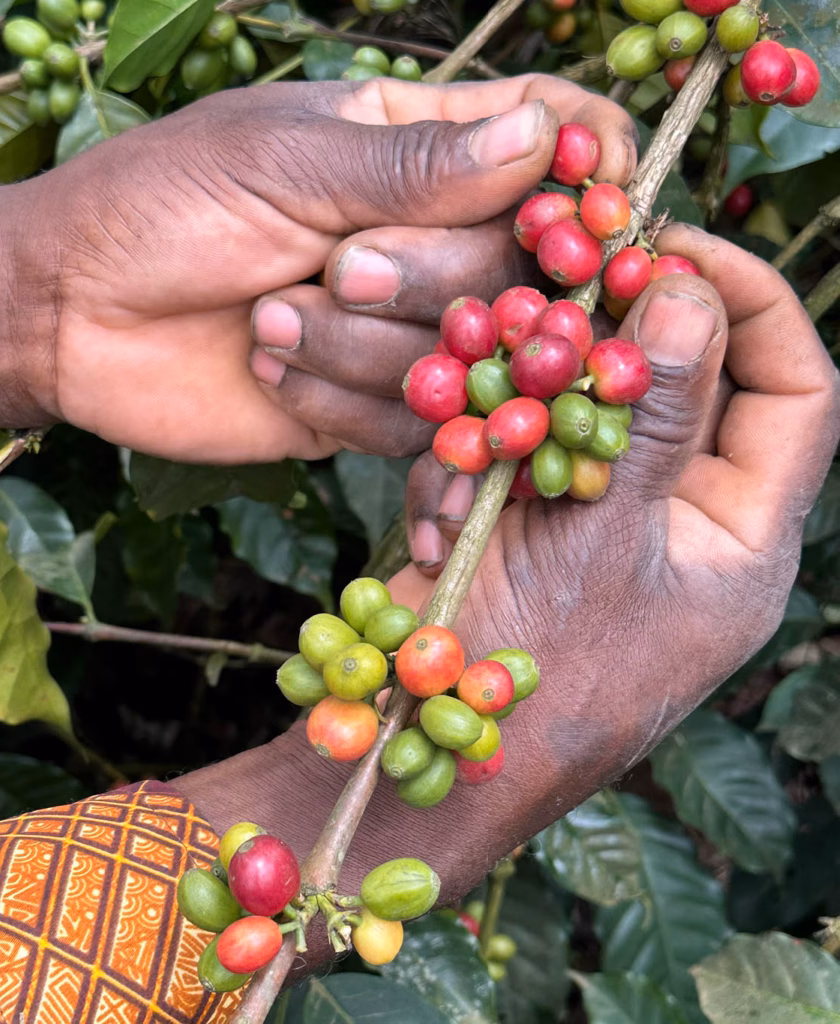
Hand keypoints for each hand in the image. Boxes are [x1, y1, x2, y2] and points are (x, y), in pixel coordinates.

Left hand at [0, 76, 636, 461]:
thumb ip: (411, 165)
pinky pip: (411, 426)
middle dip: (431, 277)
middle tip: (336, 270)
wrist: (69, 315)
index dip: (587, 173)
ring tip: (269, 321)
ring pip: (469, 359)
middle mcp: (423, 239)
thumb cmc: (159, 207)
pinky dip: (339, 400)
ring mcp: (400, 329)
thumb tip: (543, 138)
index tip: (585, 209)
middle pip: (521, 268)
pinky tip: (270, 372)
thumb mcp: (280, 162)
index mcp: (412, 148)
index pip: (550, 140)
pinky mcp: (366, 406)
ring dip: (363, 348)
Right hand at [177, 228, 838, 914]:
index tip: (671, 246)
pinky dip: (474, 477)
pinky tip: (439, 531)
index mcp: (743, 536)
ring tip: (468, 475)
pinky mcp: (529, 532)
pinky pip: (518, 465)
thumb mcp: (602, 538)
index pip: (796, 389)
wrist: (433, 755)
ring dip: (517, 427)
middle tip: (552, 297)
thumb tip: (688, 293)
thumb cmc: (542, 672)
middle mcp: (682, 524)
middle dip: (610, 349)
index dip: (749, 302)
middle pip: (679, 390)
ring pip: (580, 419)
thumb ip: (649, 417)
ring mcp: (599, 526)